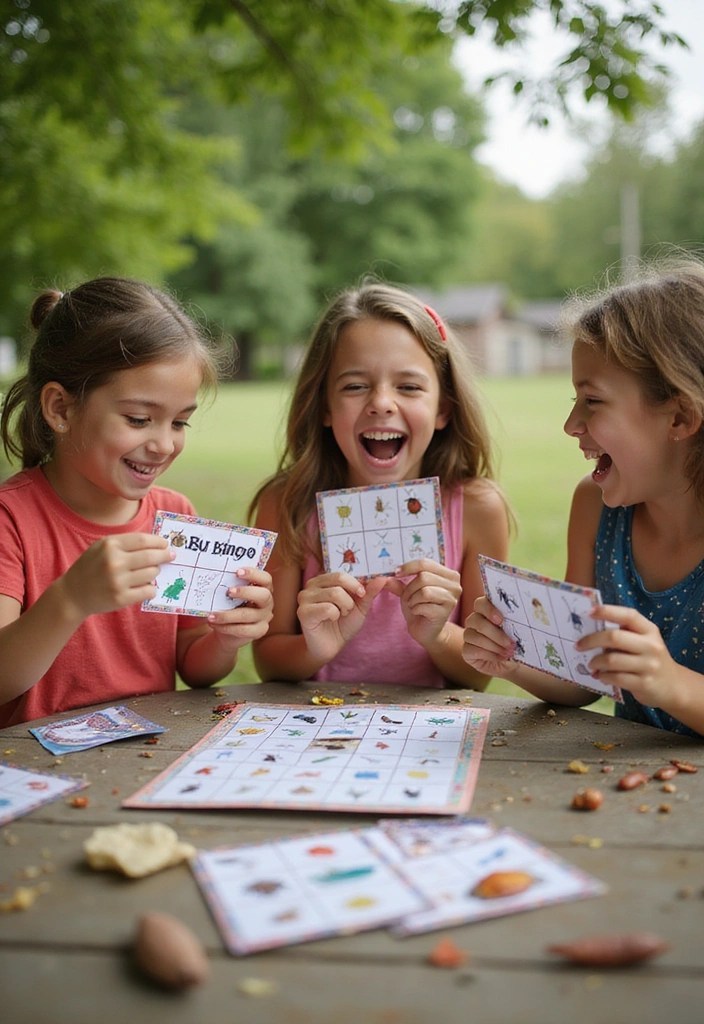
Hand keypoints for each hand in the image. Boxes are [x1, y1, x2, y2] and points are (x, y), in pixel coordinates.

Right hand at [58, 533, 172, 619]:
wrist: (73, 593)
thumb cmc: (91, 567)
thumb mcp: (102, 547)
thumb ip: (126, 543)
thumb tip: (156, 544)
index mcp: (110, 546)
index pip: (143, 540)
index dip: (158, 542)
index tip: (165, 544)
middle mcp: (114, 562)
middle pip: (150, 556)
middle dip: (164, 555)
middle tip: (171, 556)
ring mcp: (118, 581)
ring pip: (152, 574)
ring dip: (155, 572)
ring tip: (151, 572)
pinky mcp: (121, 598)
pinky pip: (148, 591)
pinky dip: (152, 588)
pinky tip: (147, 586)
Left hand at [206, 568, 273, 651]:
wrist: (228, 630)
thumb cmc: (230, 605)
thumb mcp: (230, 594)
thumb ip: (229, 585)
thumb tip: (213, 577)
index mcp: (263, 588)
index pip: (265, 579)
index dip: (254, 574)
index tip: (238, 572)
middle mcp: (267, 603)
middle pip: (263, 596)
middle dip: (245, 592)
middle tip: (228, 591)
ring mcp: (264, 618)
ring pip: (248, 615)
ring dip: (227, 615)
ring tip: (211, 615)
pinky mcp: (258, 632)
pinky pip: (243, 630)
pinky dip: (226, 627)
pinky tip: (214, 624)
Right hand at [297, 571, 387, 661]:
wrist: (332, 646)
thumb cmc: (343, 624)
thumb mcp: (360, 606)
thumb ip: (369, 592)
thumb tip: (383, 578)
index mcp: (323, 580)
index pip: (342, 574)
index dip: (356, 585)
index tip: (362, 595)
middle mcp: (311, 585)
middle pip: (339, 580)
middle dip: (350, 598)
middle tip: (348, 610)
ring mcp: (304, 597)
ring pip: (335, 594)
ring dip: (344, 608)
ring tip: (339, 615)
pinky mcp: (303, 612)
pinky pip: (327, 608)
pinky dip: (335, 616)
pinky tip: (330, 620)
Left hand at [385, 558, 460, 647]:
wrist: (426, 631)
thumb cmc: (420, 607)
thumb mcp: (409, 590)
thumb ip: (399, 581)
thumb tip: (385, 576)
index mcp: (448, 575)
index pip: (426, 563)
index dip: (408, 567)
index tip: (396, 573)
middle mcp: (454, 585)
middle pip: (424, 577)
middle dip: (409, 588)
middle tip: (407, 598)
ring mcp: (451, 599)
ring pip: (424, 590)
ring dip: (412, 599)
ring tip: (414, 605)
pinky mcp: (445, 612)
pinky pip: (423, 605)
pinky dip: (415, 609)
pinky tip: (419, 613)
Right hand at [462, 595, 516, 676]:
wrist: (511, 664)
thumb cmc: (515, 644)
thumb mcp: (520, 634)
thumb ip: (517, 625)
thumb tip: (524, 621)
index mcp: (487, 611)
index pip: (480, 603)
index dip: (488, 609)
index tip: (501, 620)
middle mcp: (475, 621)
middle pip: (476, 620)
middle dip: (495, 633)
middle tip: (510, 643)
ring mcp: (469, 635)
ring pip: (474, 636)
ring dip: (494, 646)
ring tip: (508, 653)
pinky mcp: (466, 651)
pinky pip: (472, 650)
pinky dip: (489, 655)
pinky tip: (500, 658)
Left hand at [577, 604, 677, 705]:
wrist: (673, 686)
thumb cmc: (649, 659)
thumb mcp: (643, 642)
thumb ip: (624, 634)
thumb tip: (589, 630)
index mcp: (649, 630)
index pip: (628, 615)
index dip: (608, 611)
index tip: (589, 612)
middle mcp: (651, 645)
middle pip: (615, 637)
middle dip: (592, 640)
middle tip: (578, 645)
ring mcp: (649, 665)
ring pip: (612, 660)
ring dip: (596, 662)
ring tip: (591, 664)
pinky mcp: (644, 684)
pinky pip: (616, 678)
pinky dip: (603, 676)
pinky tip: (600, 676)